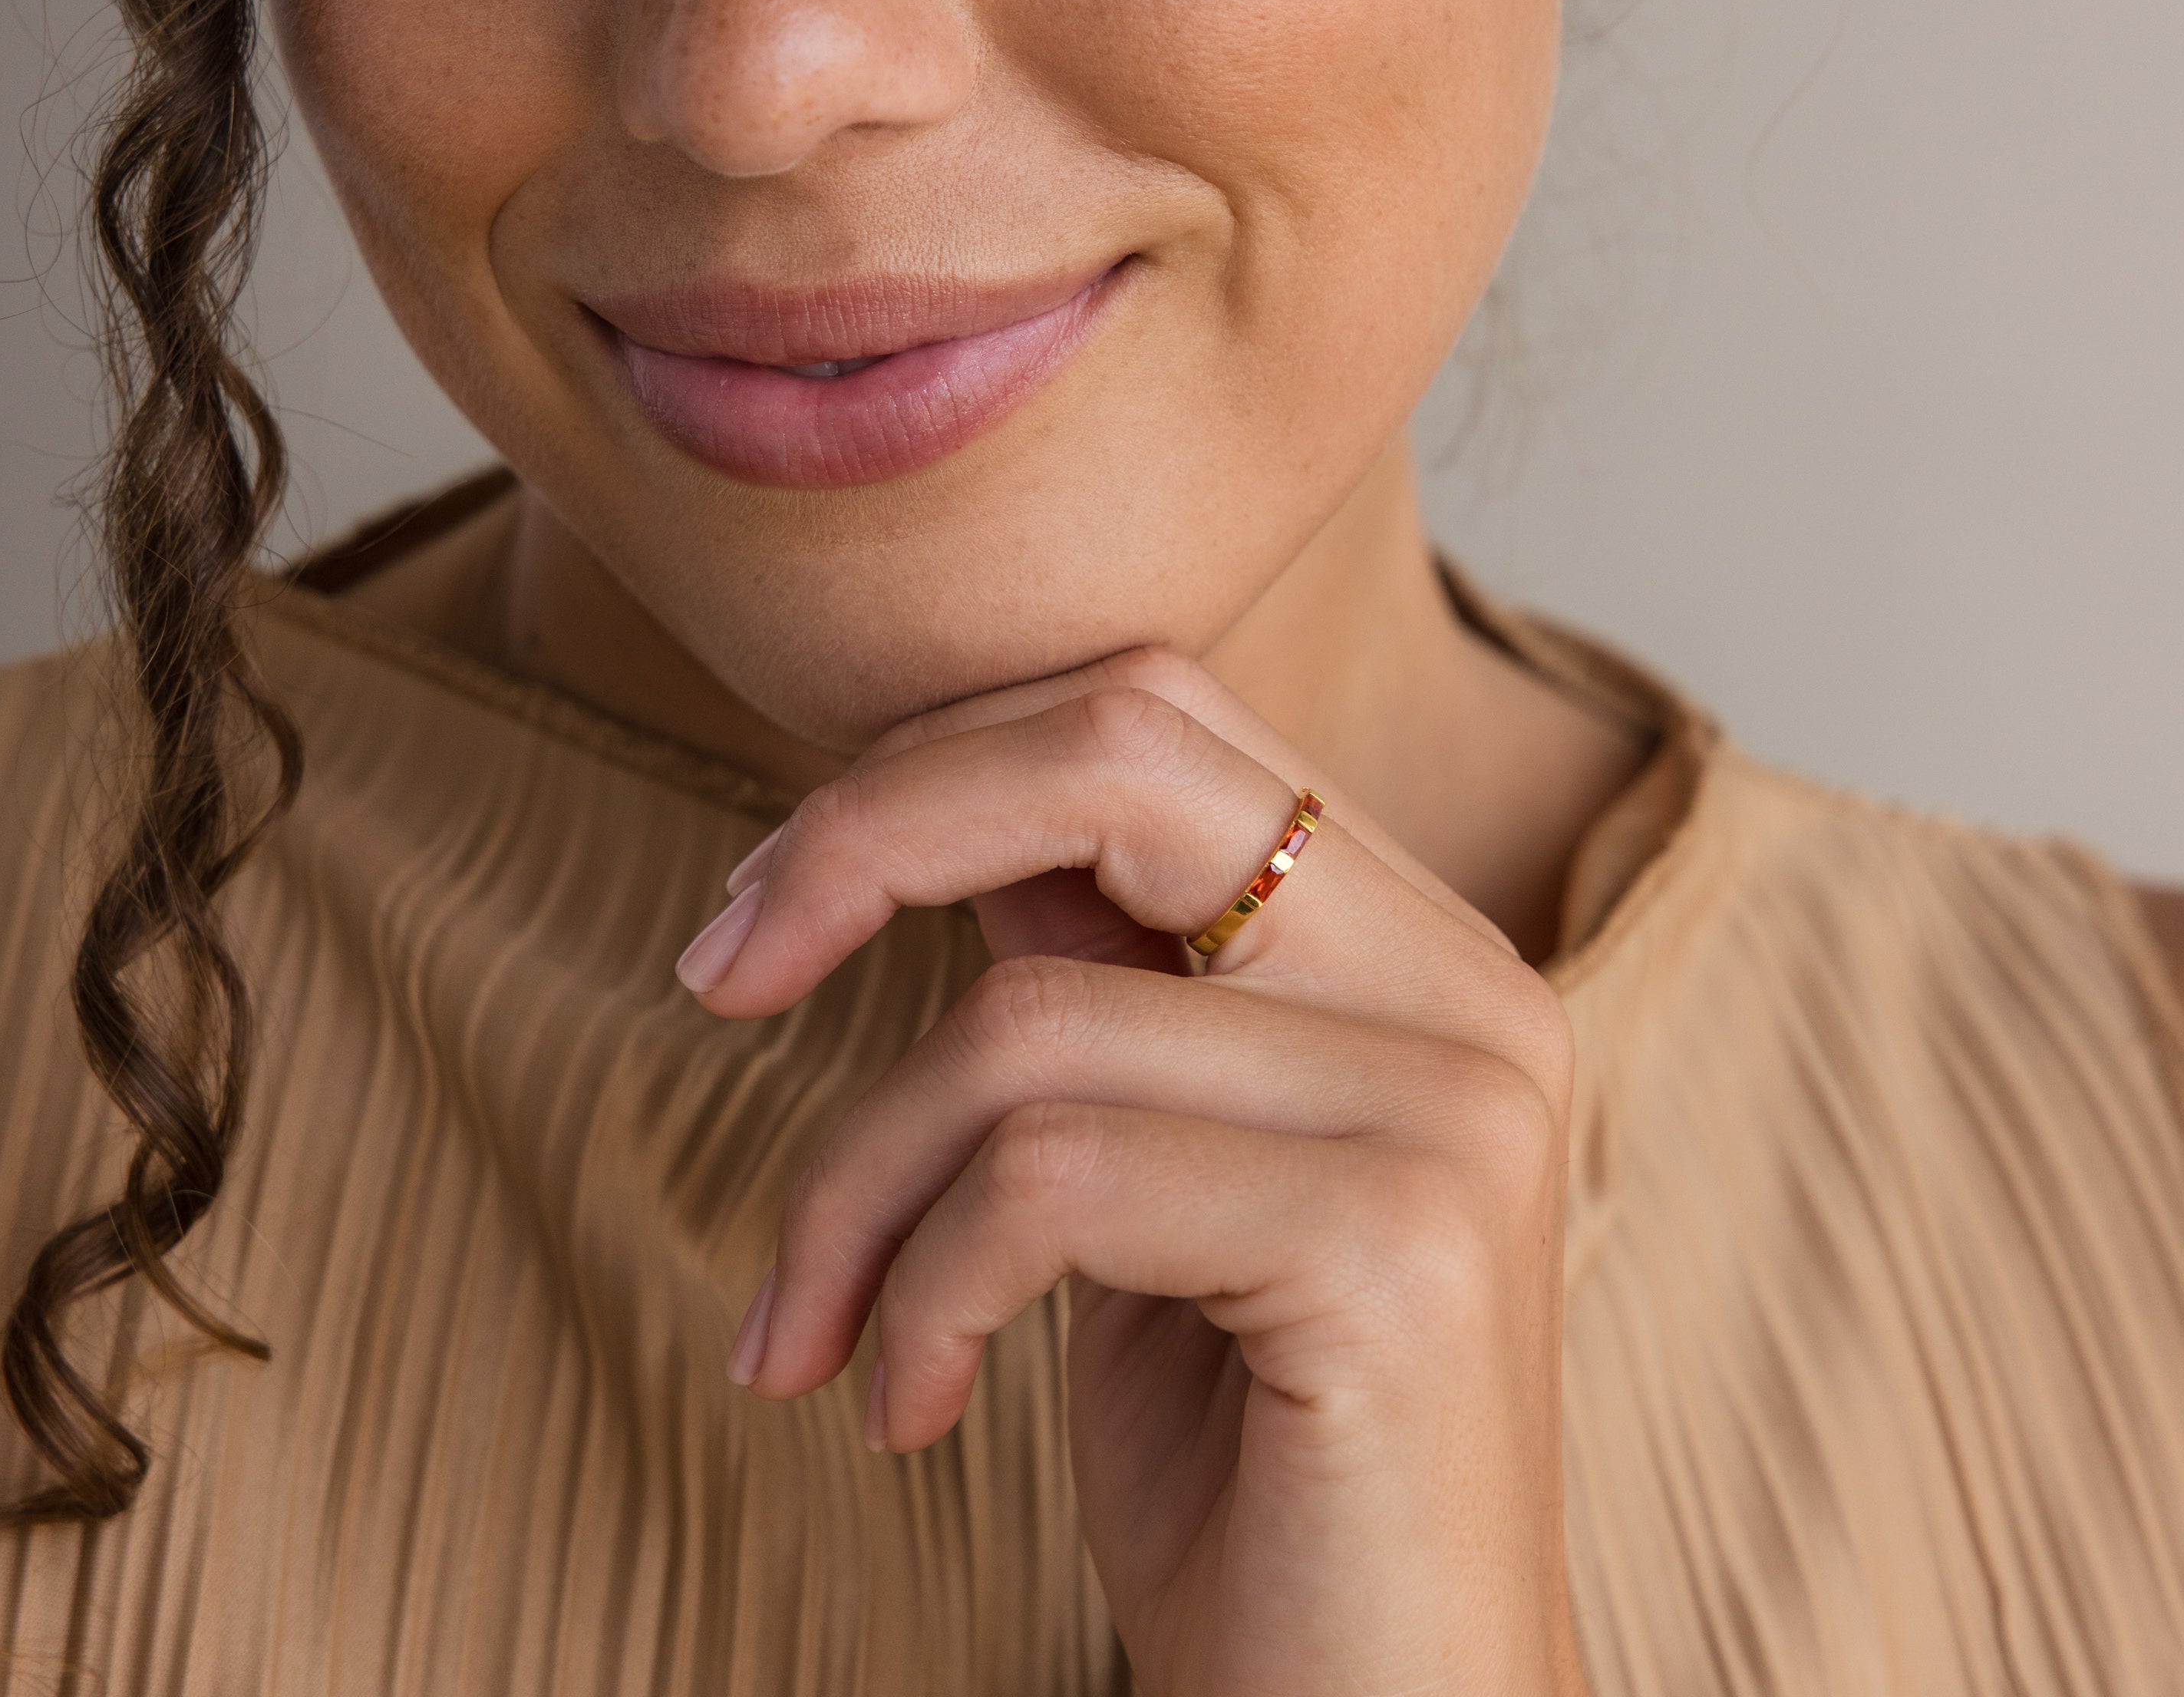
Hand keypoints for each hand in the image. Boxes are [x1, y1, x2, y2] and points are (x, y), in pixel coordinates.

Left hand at [680, 649, 1589, 1696]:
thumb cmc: (1246, 1469)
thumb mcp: (1145, 1179)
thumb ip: (1096, 979)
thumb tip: (932, 807)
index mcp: (1418, 950)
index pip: (1156, 714)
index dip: (934, 766)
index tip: (766, 909)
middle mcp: (1468, 990)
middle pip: (1120, 749)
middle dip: (870, 835)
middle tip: (715, 976)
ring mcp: (1448, 1108)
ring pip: (1028, 1015)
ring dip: (854, 1183)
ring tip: (824, 1332)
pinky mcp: (1393, 1246)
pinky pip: (1047, 1175)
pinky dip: (921, 1287)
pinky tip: (918, 1409)